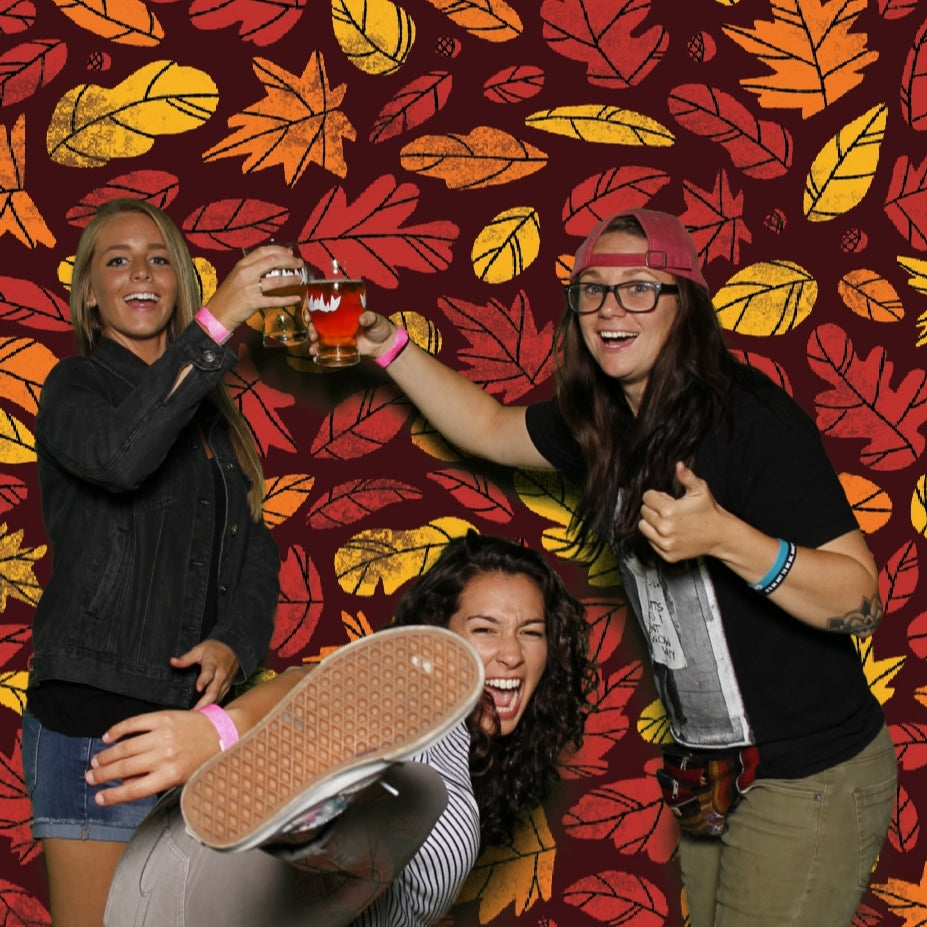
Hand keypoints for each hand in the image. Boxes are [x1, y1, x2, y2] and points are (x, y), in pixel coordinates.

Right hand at [85, 709, 220, 805]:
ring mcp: (164, 735)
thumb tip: (124, 783)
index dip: (112, 795)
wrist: (223, 732)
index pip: (133, 790)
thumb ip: (154, 781)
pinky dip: (118, 730)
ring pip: (126, 747)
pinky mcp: (164, 718)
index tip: (98, 798)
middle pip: (125, 768)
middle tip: (90, 777)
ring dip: (107, 756)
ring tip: (95, 762)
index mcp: (170, 775)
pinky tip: (108, 737)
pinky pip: (135, 723)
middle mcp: (165, 756)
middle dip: (103, 775)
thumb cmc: (203, 759)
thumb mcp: (182, 778)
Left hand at [171, 639, 238, 708]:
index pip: (209, 673)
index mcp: (213, 664)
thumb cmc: (215, 649)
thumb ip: (186, 658)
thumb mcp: (200, 649)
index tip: (198, 688)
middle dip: (205, 702)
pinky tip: (203, 715)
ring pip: (217, 698)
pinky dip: (212, 707)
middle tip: (194, 713)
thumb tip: (173, 661)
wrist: (234, 649)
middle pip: (214, 691)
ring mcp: (225, 683)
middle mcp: (220, 675)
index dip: (203, 681)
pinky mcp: (226, 688)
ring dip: (208, 707)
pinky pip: (219, 699)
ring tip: (196, 718)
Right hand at [206, 244, 304, 330]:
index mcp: (241, 265)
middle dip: (289, 261)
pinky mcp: (253, 302)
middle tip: (299, 263)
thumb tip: (269, 265)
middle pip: (272, 261)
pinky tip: (297, 298)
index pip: (263, 251)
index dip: (279, 250)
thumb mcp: (236, 276)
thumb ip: (250, 269)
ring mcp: (250, 288)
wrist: (216, 314)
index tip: (290, 253)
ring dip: (291, 279)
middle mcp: (246, 273)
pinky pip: (275, 300)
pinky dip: (288, 299)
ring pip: (276, 280)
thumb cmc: (228, 296)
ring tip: (299, 278)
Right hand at [305, 310, 397, 362]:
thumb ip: (370, 317)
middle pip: (319, 324)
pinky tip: (315, 355)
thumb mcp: (376, 319)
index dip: (313, 311)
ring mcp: (338, 336)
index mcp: (343, 313)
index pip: (325, 310)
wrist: (384, 345)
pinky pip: (328, 349)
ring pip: (321, 337)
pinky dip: (320, 351)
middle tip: (312, 333)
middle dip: (311, 328)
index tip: (308, 315)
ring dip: (313, 341)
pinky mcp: (341, 347)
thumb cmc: (380, 327)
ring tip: (312, 346)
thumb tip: (362, 319)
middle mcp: (338, 324)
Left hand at [638, 462, 725, 562]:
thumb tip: (679, 465)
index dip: (657, 496)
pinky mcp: (668, 555)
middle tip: (670, 510)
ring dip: (652, 522)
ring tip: (668, 521)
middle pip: (644, 512)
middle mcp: (664, 529)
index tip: (668, 499)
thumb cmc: (709, 511)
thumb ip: (686, 477)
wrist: (720, 535)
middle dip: (654, 508)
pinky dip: (657, 536)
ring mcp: (666, 543)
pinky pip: (651, 542)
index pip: (647, 498)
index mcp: (669, 511)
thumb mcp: (700, 490)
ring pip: (644, 527)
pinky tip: (672, 532)